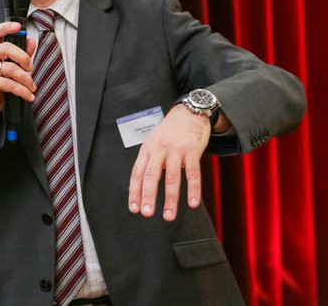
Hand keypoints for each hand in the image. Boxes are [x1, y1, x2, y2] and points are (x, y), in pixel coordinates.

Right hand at [0, 21, 36, 130]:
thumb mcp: (6, 70)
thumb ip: (18, 56)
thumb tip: (31, 42)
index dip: (6, 27)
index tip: (18, 27)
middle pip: (6, 48)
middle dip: (23, 57)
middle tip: (30, 68)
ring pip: (11, 68)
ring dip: (26, 79)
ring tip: (31, 87)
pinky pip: (10, 84)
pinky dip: (22, 90)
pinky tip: (28, 96)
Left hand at [128, 104, 210, 220]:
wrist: (189, 112)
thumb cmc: (170, 130)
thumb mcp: (153, 142)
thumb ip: (148, 162)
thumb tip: (140, 185)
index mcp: (147, 149)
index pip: (137, 173)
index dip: (134, 191)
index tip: (133, 208)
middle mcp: (159, 150)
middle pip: (151, 176)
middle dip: (148, 196)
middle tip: (147, 213)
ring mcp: (176, 150)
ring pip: (172, 177)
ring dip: (170, 199)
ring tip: (169, 215)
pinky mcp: (192, 150)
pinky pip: (193, 173)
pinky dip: (193, 189)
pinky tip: (193, 202)